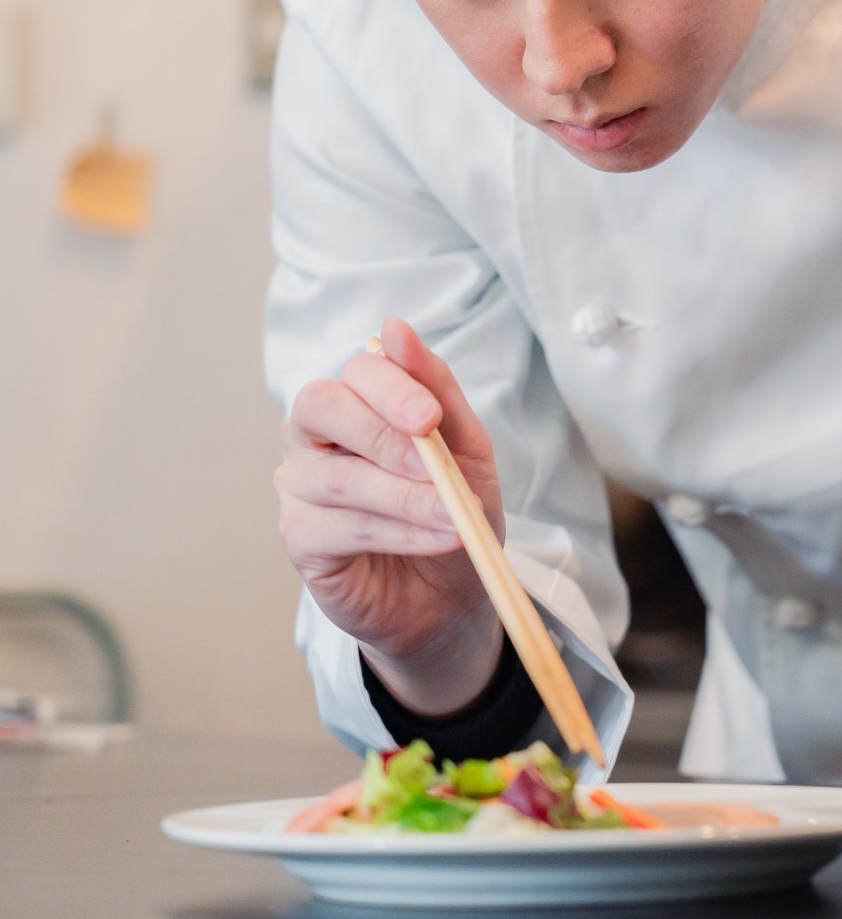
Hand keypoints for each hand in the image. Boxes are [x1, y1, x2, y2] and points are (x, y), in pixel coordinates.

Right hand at [274, 316, 504, 713]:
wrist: (451, 590)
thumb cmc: (452, 506)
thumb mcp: (464, 446)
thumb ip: (436, 389)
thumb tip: (395, 328)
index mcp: (357, 402)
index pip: (357, 372)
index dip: (391, 387)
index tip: (430, 416)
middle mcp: (315, 437)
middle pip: (321, 406)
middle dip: (381, 431)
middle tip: (435, 463)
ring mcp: (300, 487)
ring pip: (337, 476)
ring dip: (404, 496)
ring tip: (453, 515)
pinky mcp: (300, 538)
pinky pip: (338, 526)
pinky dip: (398, 532)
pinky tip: (439, 538)